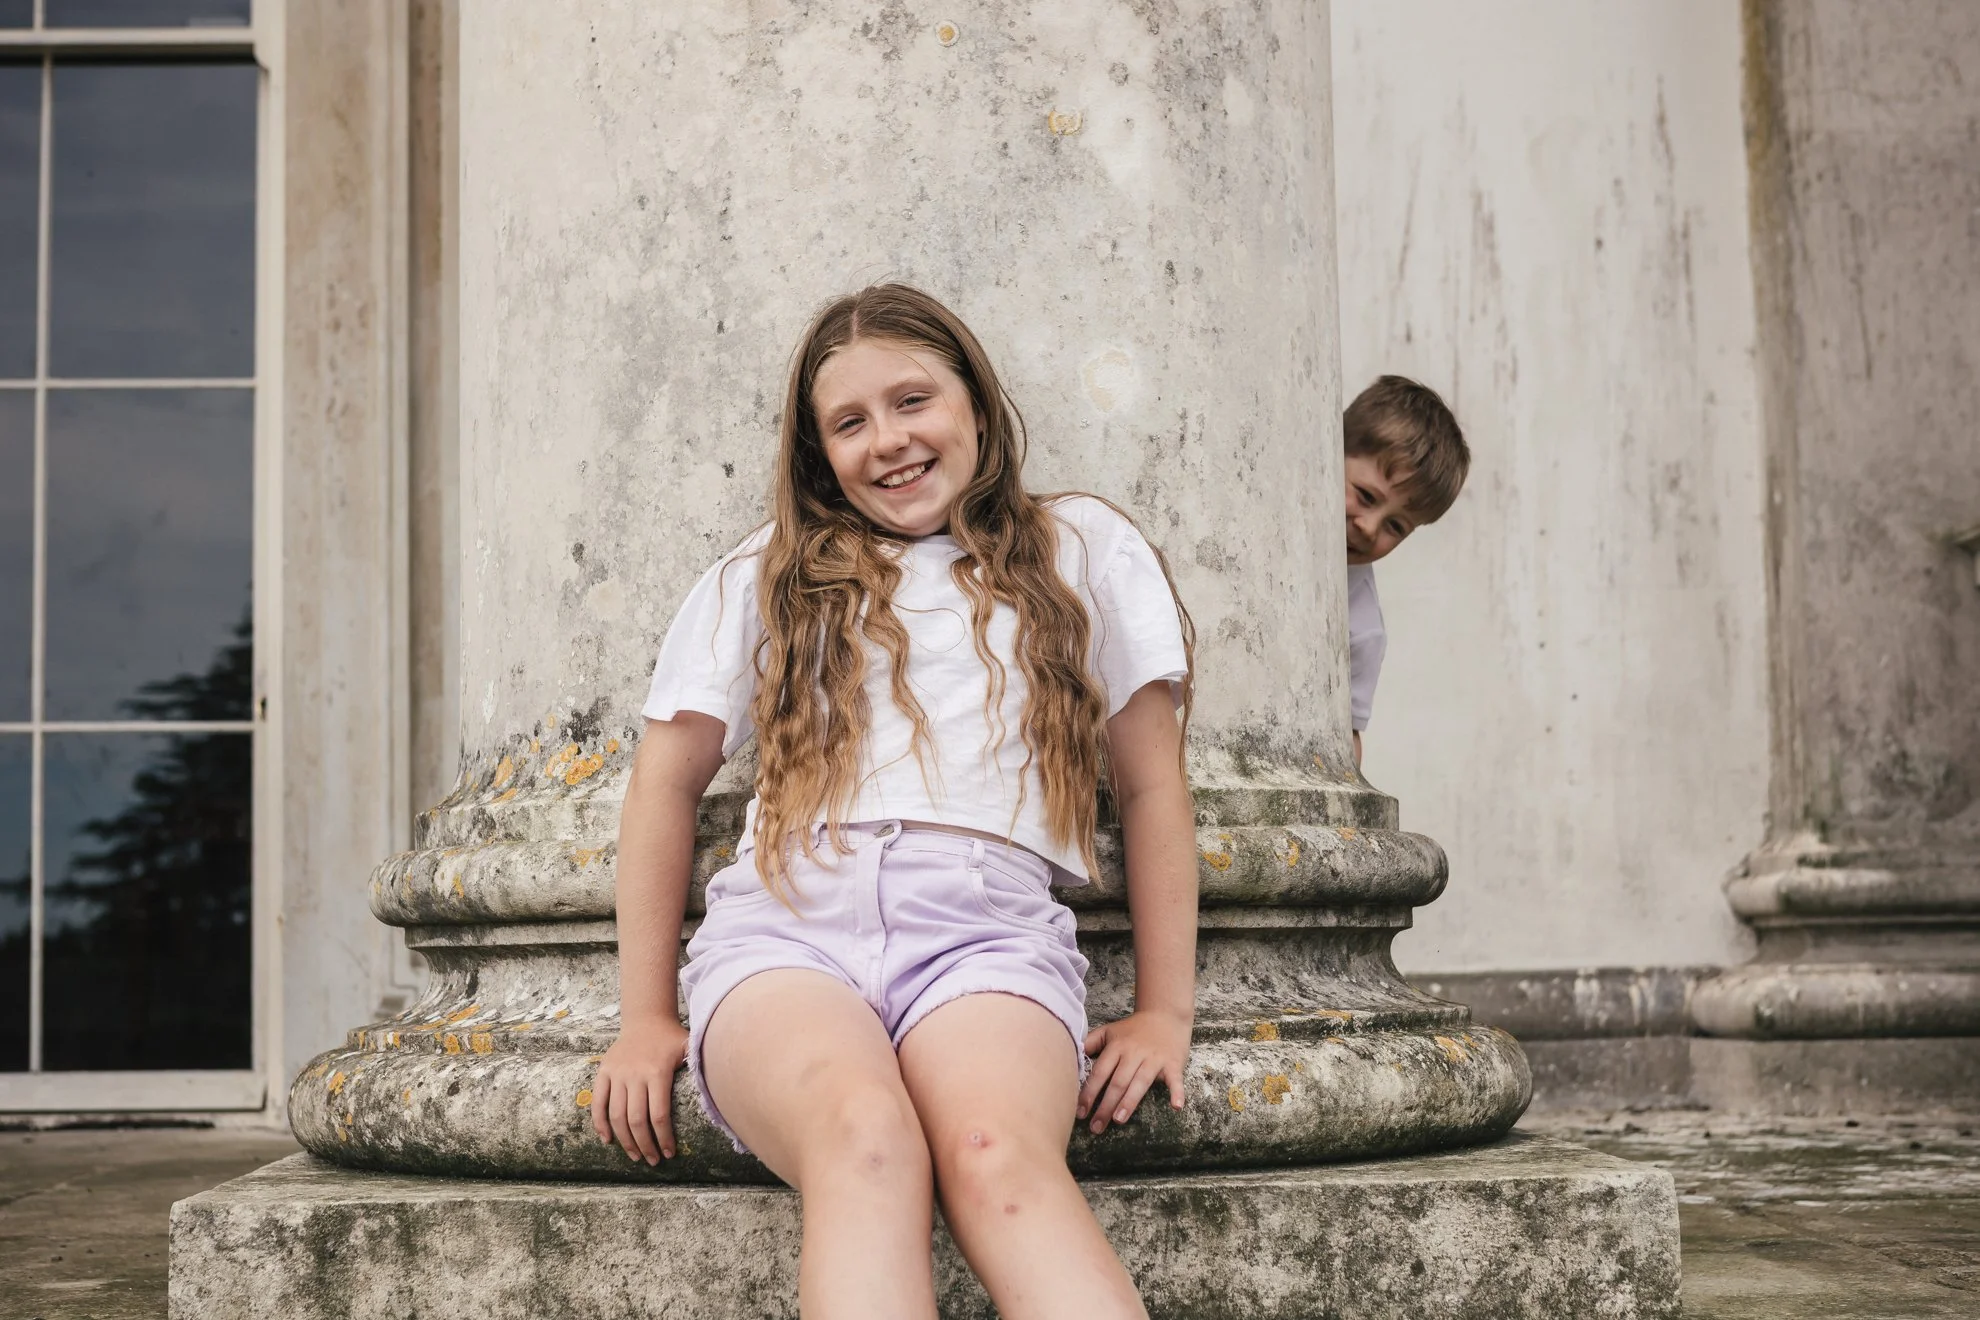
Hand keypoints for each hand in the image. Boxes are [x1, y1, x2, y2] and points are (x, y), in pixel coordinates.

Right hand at [590, 1018, 689, 1163]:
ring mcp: (617, 1074)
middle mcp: (634, 1075)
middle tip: (653, 1161)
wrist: (646, 1019)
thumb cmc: (672, 1039)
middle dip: (645, 1145)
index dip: (663, 1138)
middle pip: (636, 1120)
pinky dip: (600, 1124)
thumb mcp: (690, 1047)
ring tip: (636, 1156)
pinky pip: (598, 1103)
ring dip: (625, 1141)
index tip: (669, 1153)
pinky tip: (608, 1140)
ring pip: (616, 1115)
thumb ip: (702, 1066)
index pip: (659, 1115)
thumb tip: (724, 1088)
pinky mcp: (603, 1073)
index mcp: (657, 1073)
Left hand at [1078, 1008, 1190, 1134]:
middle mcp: (1134, 1053)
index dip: (1089, 1093)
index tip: (1080, 1112)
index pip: (1100, 1073)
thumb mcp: (1109, 1031)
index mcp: (1117, 1047)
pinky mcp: (1173, 1063)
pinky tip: (1176, 1106)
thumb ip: (1090, 1043)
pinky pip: (1175, 1080)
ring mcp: (1154, 1059)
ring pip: (1140, 1082)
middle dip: (1105, 1106)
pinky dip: (1177, 1092)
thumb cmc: (1134, 1028)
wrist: (1165, 1014)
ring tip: (1118, 1119)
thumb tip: (1072, 1057)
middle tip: (1096, 1127)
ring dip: (1129, 1102)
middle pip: (1118, 1082)